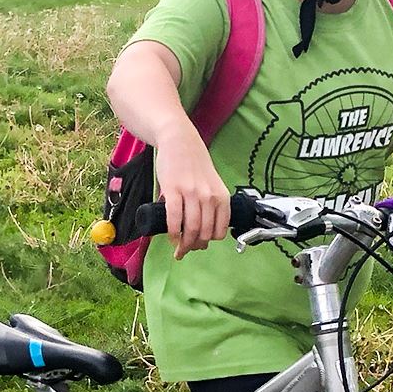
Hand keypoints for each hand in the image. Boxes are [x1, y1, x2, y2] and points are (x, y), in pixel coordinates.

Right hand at [153, 134, 230, 257]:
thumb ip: (211, 203)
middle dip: (194, 246)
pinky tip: (171, 236)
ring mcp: (191, 193)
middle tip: (185, 250)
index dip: (208, 242)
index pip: (219, 230)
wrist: (179, 140)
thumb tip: (203, 229)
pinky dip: (172, 232)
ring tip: (178, 247)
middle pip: (203, 233)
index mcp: (221, 196)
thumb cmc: (194, 163)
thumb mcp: (212, 183)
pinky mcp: (173, 190)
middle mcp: (209, 196)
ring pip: (190, 229)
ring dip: (183, 244)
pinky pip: (173, 218)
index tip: (199, 245)